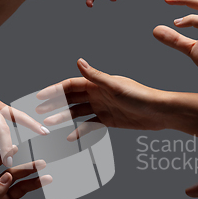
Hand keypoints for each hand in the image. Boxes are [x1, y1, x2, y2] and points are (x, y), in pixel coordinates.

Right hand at [36, 58, 166, 137]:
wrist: (159, 112)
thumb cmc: (140, 96)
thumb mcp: (115, 86)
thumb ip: (96, 76)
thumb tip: (78, 61)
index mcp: (98, 83)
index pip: (71, 85)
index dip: (55, 90)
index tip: (40, 97)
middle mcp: (98, 94)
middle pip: (71, 98)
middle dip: (55, 104)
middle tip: (38, 111)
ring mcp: (103, 108)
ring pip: (78, 112)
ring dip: (63, 117)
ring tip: (48, 124)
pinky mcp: (109, 121)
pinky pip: (90, 126)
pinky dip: (79, 131)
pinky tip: (69, 137)